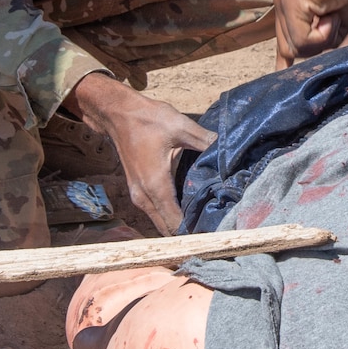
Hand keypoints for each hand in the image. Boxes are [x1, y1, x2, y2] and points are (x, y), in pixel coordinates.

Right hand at [63, 73, 214, 235]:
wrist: (117, 114)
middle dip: (190, 235)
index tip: (216, 234)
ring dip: (179, 228)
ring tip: (206, 224)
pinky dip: (170, 217)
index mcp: (156, 186)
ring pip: (161, 223)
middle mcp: (145, 197)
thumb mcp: (180, 127)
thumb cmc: (147, 120)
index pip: (176, 223)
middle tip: (216, 232)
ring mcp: (138, 196)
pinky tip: (189, 212)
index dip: (195, 232)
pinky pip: (156, 213)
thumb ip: (206, 141)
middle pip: (168, 230)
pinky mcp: (138, 192)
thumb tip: (229, 149)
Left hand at [273, 0, 347, 66]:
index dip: (284, 60)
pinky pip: (303, 41)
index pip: (283, 40)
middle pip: (289, 49)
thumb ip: (326, 40)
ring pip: (297, 48)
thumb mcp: (339, 23)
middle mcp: (283, 4)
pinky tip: (331, 14)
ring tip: (334, 14)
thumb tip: (325, 64)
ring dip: (324, 38)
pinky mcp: (290, 4)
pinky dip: (324, 34)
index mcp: (292, 6)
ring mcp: (284, 3)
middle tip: (334, 22)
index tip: (281, 72)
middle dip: (316, 46)